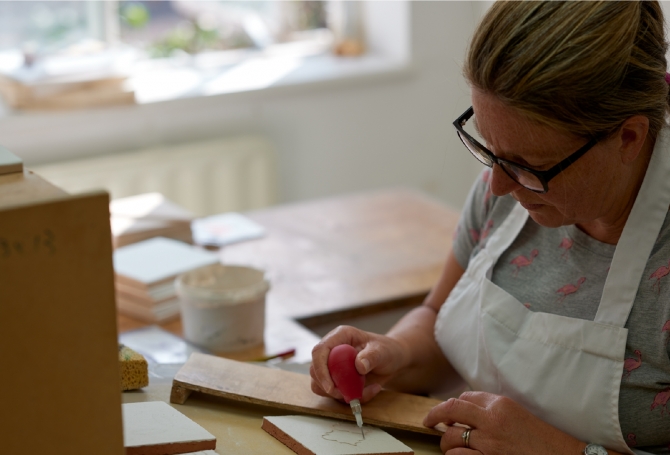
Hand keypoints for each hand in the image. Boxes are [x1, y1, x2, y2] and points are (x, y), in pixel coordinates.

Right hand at [310, 325, 411, 402]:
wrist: (392, 360)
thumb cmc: (387, 350)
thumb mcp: (383, 351)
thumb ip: (371, 356)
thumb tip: (359, 365)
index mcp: (340, 337)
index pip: (319, 351)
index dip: (321, 370)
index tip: (331, 387)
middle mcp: (332, 350)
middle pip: (315, 370)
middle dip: (329, 387)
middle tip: (350, 393)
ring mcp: (332, 366)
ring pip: (320, 385)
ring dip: (341, 394)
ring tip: (364, 390)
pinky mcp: (336, 379)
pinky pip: (334, 394)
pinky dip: (350, 398)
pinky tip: (368, 390)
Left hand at [423, 391, 585, 454]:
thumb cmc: (543, 439)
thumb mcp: (518, 414)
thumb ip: (494, 409)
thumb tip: (467, 408)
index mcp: (501, 404)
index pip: (464, 397)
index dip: (452, 405)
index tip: (447, 412)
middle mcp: (492, 420)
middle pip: (451, 410)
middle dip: (435, 415)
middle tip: (428, 422)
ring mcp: (489, 443)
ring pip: (451, 437)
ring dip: (445, 442)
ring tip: (448, 445)